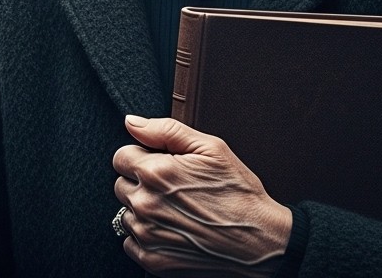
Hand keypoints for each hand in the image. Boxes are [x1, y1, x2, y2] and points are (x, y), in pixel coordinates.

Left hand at [112, 115, 291, 276]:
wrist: (260, 241)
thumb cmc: (239, 194)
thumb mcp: (211, 149)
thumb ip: (166, 130)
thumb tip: (132, 122)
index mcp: (156, 173)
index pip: (121, 157)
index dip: (142, 157)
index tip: (162, 165)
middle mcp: (146, 204)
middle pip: (121, 184)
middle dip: (141, 183)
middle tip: (173, 189)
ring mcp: (147, 234)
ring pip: (126, 213)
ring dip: (143, 210)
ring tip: (177, 211)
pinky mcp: (152, 259)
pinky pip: (130, 242)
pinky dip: (146, 236)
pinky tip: (173, 230)